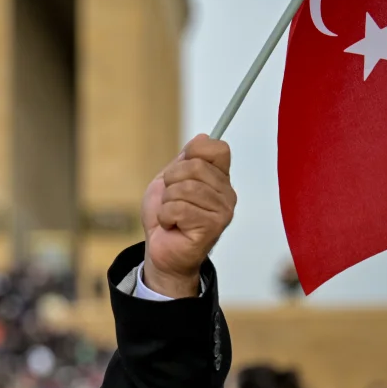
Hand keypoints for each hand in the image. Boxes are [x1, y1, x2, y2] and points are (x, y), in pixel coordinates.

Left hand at [141, 134, 235, 296]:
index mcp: (219, 178)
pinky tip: (172, 226)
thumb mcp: (168, 182)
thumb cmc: (165, 217)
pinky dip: (166, 216)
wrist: (160, 250)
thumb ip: (184, 161)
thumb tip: (203, 137)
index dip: (194, 152)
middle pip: (195, 166)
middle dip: (170, 181)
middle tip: (170, 199)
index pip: (217, 148)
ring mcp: (222, 211)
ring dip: (167, 202)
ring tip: (171, 215)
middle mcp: (226, 193)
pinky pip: (179, 208)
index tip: (181, 167)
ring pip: (185, 188)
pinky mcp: (212, 227)